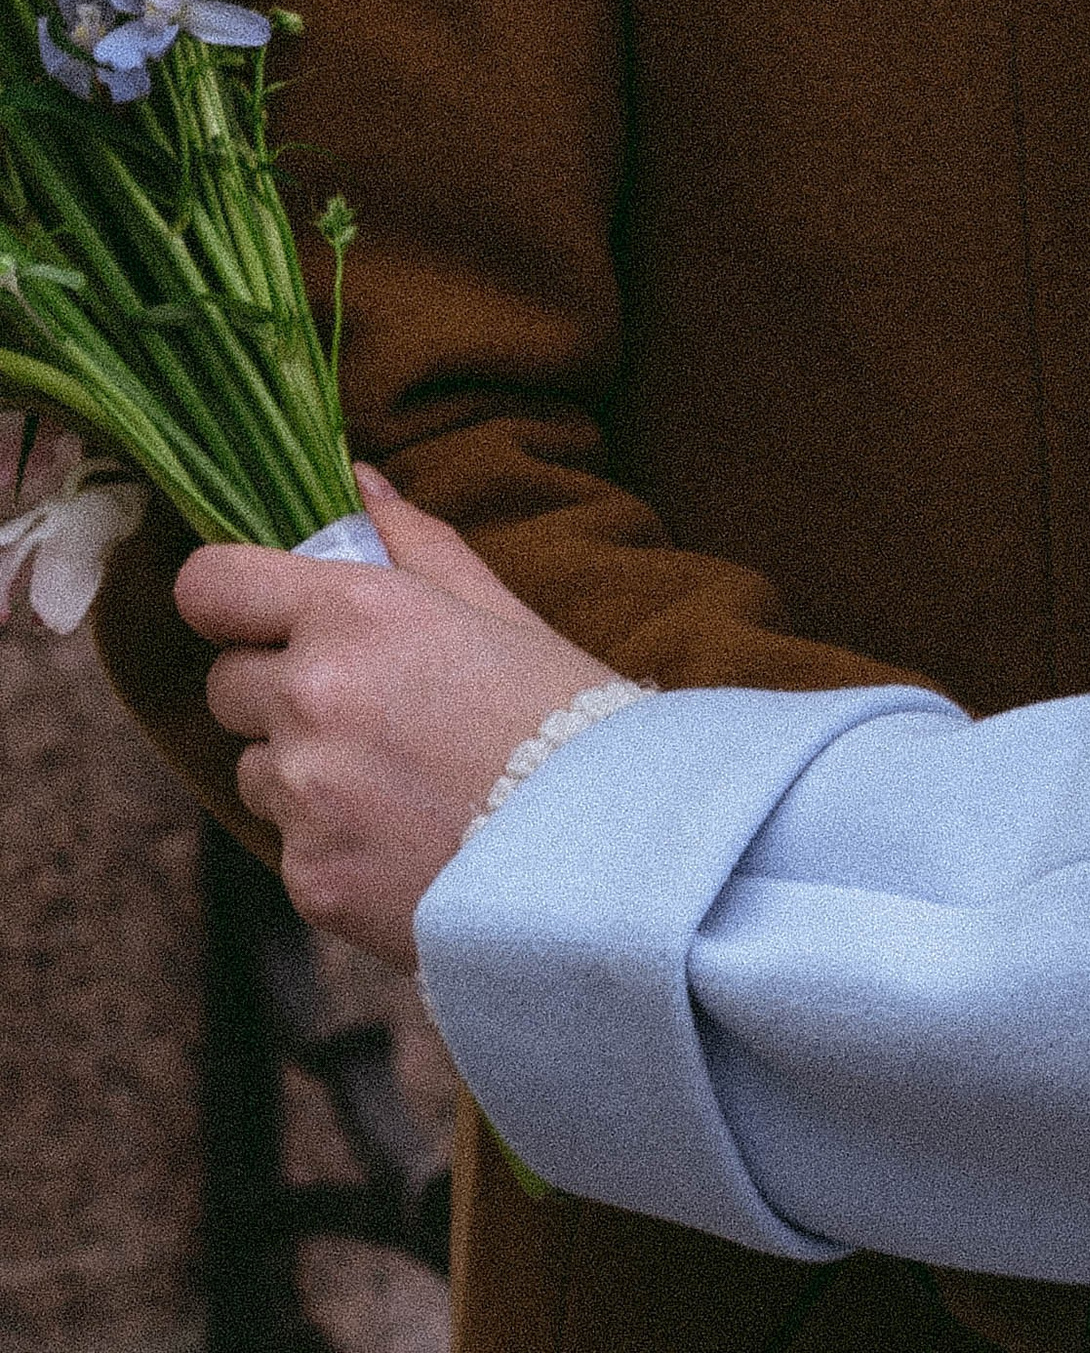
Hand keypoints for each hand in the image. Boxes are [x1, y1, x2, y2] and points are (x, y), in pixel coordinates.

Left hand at [175, 464, 609, 971]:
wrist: (607, 861)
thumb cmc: (567, 720)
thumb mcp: (501, 613)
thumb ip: (417, 543)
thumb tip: (361, 483)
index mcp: (357, 612)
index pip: (210, 585)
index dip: (226, 596)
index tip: (254, 613)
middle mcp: (312, 696)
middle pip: (225, 683)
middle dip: (276, 689)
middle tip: (364, 708)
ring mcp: (304, 794)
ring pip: (253, 768)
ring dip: (300, 769)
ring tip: (397, 783)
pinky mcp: (306, 878)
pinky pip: (287, 843)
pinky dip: (330, 842)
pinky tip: (406, 840)